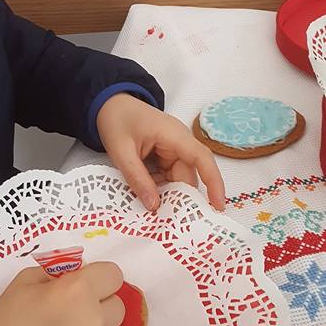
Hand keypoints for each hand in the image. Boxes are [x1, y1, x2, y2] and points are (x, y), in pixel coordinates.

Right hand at [0, 262, 123, 325]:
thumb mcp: (21, 285)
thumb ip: (56, 274)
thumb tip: (78, 275)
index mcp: (77, 292)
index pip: (113, 274)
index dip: (97, 278)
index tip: (83, 288)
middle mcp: (96, 322)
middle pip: (118, 304)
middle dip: (98, 305)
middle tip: (70, 317)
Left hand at [97, 94, 225, 211]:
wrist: (108, 103)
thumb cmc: (116, 120)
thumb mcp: (121, 151)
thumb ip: (137, 178)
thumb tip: (154, 206)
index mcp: (174, 136)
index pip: (202, 159)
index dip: (214, 183)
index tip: (218, 206)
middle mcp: (179, 143)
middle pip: (187, 176)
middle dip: (178, 199)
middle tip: (165, 223)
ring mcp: (172, 150)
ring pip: (176, 180)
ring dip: (165, 194)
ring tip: (149, 211)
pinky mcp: (164, 156)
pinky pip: (166, 177)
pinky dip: (157, 187)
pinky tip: (144, 195)